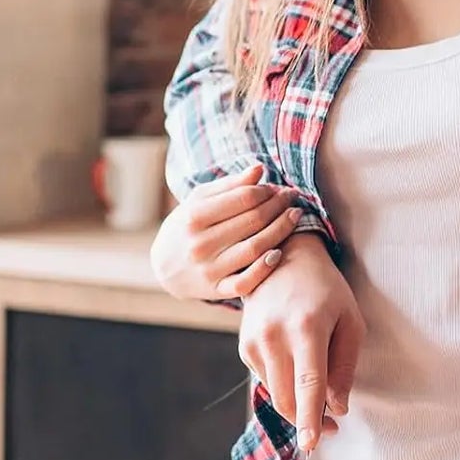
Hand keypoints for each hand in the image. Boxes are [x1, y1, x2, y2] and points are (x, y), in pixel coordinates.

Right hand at [150, 164, 302, 301]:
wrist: (164, 266)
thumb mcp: (199, 200)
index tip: (277, 187)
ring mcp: (209, 269)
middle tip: (292, 197)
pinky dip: (265, 268)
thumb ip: (230, 185)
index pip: (243, 199)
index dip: (266, 191)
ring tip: (295, 215)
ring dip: (282, 229)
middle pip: (253, 221)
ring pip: (255, 248)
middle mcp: (201, 243)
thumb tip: (260, 169)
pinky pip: (247, 282)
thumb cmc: (187, 226)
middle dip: (278, 206)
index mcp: (194, 216)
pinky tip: (280, 252)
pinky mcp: (217, 290)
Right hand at [238, 233, 362, 447]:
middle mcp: (274, 336)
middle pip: (288, 398)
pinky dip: (284, 385)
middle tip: (331, 426)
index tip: (311, 445)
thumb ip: (345, 366)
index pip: (309, 383)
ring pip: (276, 394)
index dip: (311, 418)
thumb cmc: (326, 290)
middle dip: (308, 420)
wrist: (285, 258)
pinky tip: (295, 365)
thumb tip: (337, 407)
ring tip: (318, 397)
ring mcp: (254, 342)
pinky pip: (266, 381)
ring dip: (297, 405)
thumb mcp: (350, 321)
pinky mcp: (244, 346)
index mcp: (307, 328)